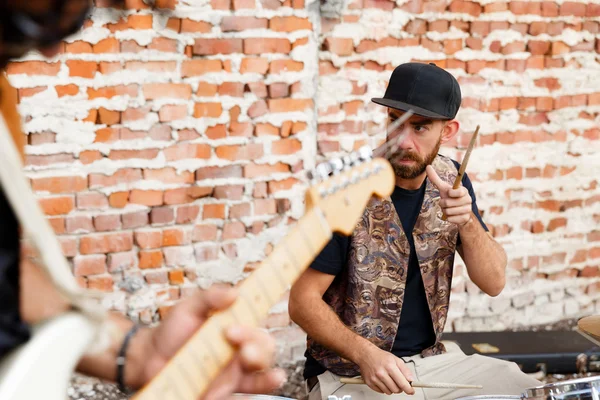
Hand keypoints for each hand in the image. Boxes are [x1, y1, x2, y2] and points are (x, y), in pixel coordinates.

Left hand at [130, 286, 285, 399]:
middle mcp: (239, 348)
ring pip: (261, 368)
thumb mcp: (189, 307)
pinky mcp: (225, 391)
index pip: (257, 319)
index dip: (263, 312)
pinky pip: (249, 391)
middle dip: (257, 342)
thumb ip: (211, 297)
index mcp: (235, 325)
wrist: (151, 359)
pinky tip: (269, 381)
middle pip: (264, 346)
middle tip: (232, 335)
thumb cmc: (173, 330)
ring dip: (261, 362)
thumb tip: (234, 292)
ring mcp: (234, 371)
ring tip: (247, 357)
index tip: (256, 303)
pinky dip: (263, 386)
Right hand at [355, 344, 414, 394]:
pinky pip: (381, 392)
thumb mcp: (396, 359)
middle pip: (396, 390)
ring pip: (389, 392)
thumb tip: (411, 380)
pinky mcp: (369, 383)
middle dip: (400, 388)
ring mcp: (375, 379)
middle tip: (398, 382)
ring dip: (391, 388)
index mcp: (390, 367)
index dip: (409, 389)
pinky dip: (384, 388)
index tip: (411, 391)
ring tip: (389, 380)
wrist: (366, 354)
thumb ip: (405, 370)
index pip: (402, 383)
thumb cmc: (380, 356)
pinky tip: (383, 381)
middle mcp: (381, 373)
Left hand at [426, 165, 471, 225]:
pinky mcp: (465, 218)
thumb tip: (427, 166)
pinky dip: (448, 218)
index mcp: (463, 191)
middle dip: (443, 204)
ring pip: (448, 212)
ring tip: (449, 208)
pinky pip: (451, 219)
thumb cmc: (450, 197)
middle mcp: (468, 199)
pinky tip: (452, 215)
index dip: (450, 193)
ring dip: (445, 211)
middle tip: (446, 203)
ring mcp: (468, 209)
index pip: (457, 192)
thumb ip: (435, 178)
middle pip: (447, 203)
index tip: (449, 193)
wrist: (458, 210)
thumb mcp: (443, 188)